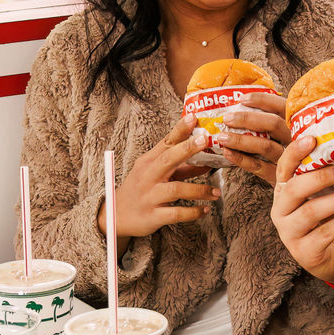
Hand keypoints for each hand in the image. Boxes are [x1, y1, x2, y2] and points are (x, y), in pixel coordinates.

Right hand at [97, 116, 218, 239]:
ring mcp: (150, 196)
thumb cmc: (141, 190)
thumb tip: (207, 163)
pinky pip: (176, 213)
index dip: (180, 130)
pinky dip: (193, 212)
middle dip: (188, 149)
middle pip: (168, 159)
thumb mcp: (155, 175)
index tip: (193, 117)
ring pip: (176, 189)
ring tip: (216, 192)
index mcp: (148, 162)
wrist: (116, 216)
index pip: (165, 143)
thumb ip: (181, 169)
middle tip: (206, 141)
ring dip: (200, 190)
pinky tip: (205, 210)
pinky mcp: (153, 216)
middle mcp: (148, 177)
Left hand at [207, 90, 289, 185]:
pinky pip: (258, 166)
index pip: (281, 106)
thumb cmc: (289, 151)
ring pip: (265, 146)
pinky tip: (228, 152)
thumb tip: (240, 103)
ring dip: (241, 140)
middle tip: (227, 118)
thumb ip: (271, 119)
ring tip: (222, 137)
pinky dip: (241, 159)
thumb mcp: (286, 133)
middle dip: (247, 119)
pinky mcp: (279, 176)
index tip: (242, 99)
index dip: (262, 100)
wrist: (303, 183)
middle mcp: (296, 139)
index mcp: (297, 124)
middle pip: (274, 124)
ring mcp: (288, 158)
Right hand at [271, 134, 333, 282]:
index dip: (295, 152)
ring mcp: (289, 234)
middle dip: (322, 176)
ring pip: (311, 211)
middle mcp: (280, 211)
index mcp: (284, 192)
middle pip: (294, 189)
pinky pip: (325, 233)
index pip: (284, 168)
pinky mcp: (304, 253)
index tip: (312, 139)